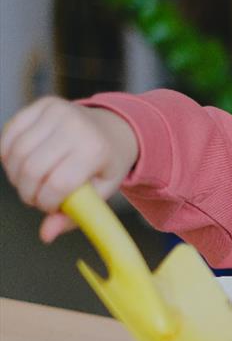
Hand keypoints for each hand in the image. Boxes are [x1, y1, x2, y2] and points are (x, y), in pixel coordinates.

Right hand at [1, 96, 137, 242]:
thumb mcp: (102, 191)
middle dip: (28, 192)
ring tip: (31, 181)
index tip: (50, 207)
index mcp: (95, 149)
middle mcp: (76, 126)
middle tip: (37, 197)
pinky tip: (22, 163)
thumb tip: (45, 236)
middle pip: (31, 169)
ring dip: (16, 175)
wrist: (113, 128)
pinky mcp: (42, 104)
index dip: (47, 202)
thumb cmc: (106, 163)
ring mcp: (57, 111)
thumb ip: (76, 215)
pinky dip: (8, 154)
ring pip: (15, 152)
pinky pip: (9, 133)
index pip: (58, 184)